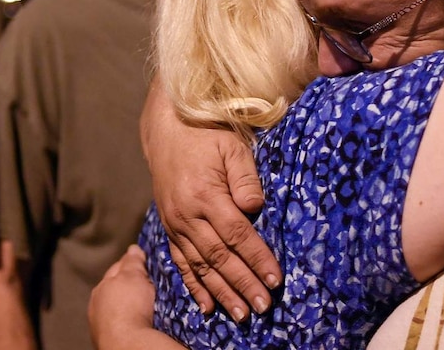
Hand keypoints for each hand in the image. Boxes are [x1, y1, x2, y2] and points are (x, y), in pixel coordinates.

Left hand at [88, 245, 154, 346]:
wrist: (127, 344)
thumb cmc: (129, 306)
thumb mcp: (133, 276)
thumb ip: (132, 262)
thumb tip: (132, 248)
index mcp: (101, 286)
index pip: (118, 267)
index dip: (133, 262)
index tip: (147, 261)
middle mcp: (97, 303)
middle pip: (118, 287)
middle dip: (131, 283)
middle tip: (151, 282)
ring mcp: (101, 322)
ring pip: (119, 304)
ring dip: (130, 301)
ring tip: (148, 301)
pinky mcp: (109, 336)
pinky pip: (123, 320)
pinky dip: (131, 316)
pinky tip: (141, 318)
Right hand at [141, 77, 281, 321]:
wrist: (168, 130)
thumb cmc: (208, 135)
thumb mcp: (232, 147)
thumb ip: (245, 178)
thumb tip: (255, 207)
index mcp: (205, 195)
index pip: (237, 234)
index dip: (257, 258)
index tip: (275, 278)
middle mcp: (187, 215)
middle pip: (220, 257)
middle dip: (243, 283)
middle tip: (263, 306)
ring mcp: (175, 224)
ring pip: (200, 265)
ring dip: (222, 292)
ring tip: (241, 314)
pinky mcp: (170, 227)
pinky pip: (181, 262)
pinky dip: (194, 285)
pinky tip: (207, 305)